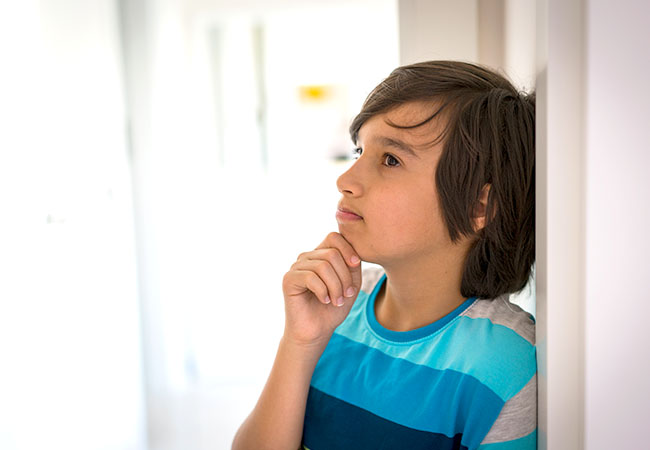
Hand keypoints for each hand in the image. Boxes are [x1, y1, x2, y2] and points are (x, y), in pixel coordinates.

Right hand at [282, 232, 361, 347]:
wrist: (316, 331)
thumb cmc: (333, 308)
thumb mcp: (350, 284)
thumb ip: (352, 265)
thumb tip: (353, 252)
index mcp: (320, 255)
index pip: (334, 237)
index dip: (348, 249)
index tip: (356, 265)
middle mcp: (307, 257)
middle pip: (332, 253)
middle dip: (344, 276)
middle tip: (347, 294)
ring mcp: (296, 267)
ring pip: (323, 266)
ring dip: (335, 287)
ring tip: (337, 301)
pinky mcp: (289, 279)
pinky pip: (310, 277)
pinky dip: (323, 291)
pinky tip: (325, 301)